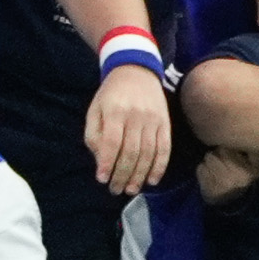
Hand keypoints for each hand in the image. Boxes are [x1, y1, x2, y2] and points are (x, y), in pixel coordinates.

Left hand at [87, 63, 171, 191]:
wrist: (136, 70)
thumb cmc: (111, 94)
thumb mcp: (95, 109)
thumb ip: (94, 135)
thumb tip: (100, 161)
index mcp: (115, 110)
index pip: (112, 142)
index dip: (107, 162)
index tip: (102, 179)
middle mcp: (136, 115)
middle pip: (131, 151)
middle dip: (122, 175)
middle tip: (115, 189)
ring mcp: (153, 119)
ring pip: (148, 153)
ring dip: (139, 175)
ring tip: (131, 189)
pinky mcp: (165, 123)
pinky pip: (164, 148)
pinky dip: (159, 167)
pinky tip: (152, 180)